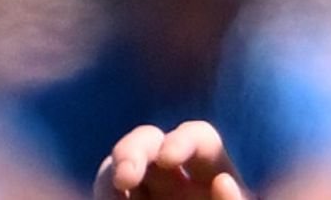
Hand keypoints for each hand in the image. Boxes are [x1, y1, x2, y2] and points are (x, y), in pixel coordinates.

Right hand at [94, 121, 249, 199]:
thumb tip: (223, 181)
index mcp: (213, 172)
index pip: (197, 138)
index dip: (182, 141)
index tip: (168, 158)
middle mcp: (174, 177)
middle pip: (148, 141)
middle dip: (133, 150)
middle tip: (125, 176)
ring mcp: (145, 191)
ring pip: (117, 166)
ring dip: (112, 170)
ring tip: (117, 187)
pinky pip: (108, 192)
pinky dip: (108, 194)